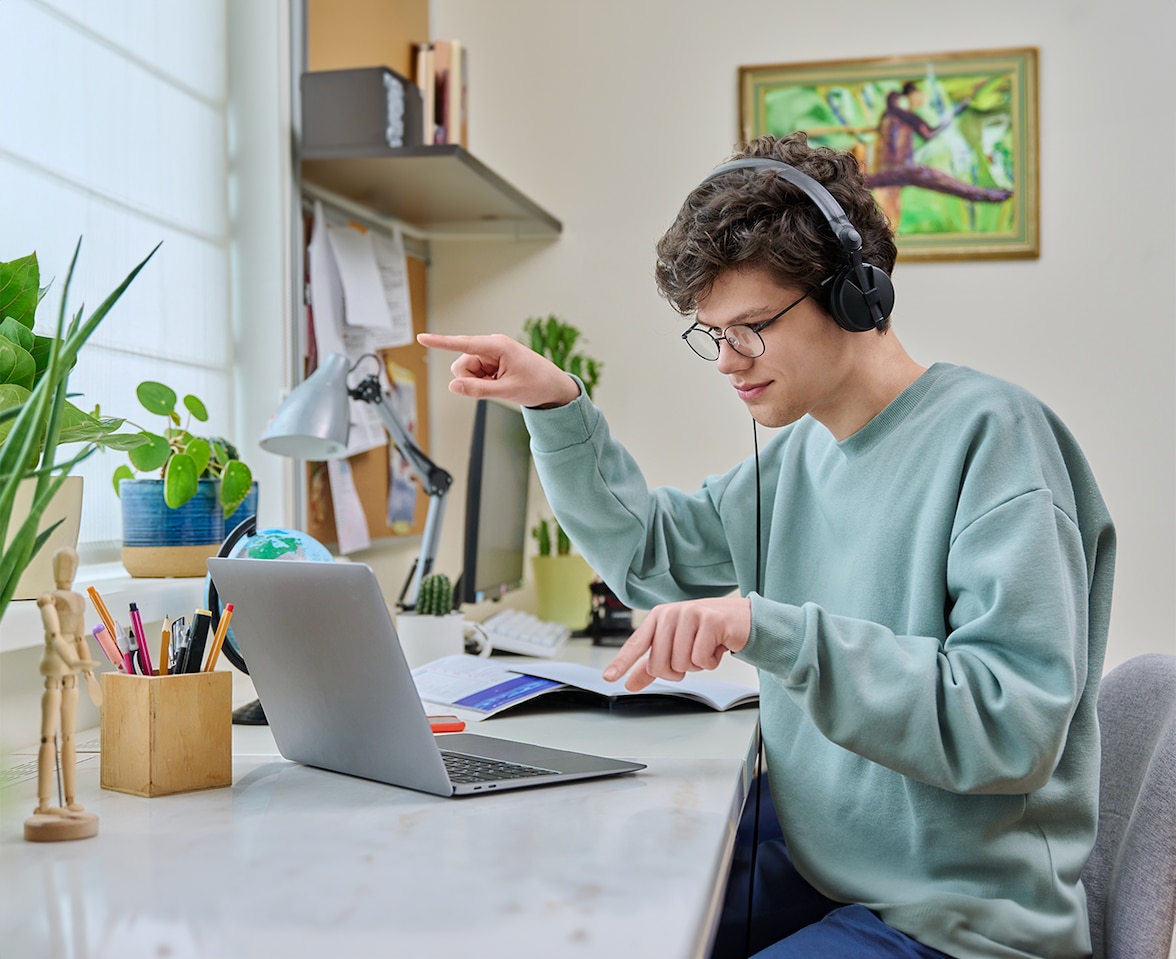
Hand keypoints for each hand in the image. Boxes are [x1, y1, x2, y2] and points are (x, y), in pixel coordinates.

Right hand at [417, 332, 581, 408]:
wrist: (553, 387)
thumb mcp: (507, 391)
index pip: (463, 343)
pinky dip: (483, 383)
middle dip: (471, 380)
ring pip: (466, 372)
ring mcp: (490, 354)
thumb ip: (478, 390)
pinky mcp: (490, 362)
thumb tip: (453, 386)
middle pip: (461, 365)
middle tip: (495, 386)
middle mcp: (491, 346)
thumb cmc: (536, 384)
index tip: (421, 337)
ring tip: (500, 384)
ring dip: (478, 383)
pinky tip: (500, 383)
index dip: (440, 342)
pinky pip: (474, 375)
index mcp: (497, 345)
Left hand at [602, 597, 751, 691]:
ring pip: (681, 664)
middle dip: (676, 671)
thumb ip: (652, 664)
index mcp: (658, 617)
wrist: (743, 619)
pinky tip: (717, 647)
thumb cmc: (708, 631)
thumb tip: (630, 682)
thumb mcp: (677, 645)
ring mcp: (690, 614)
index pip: (636, 643)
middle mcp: (671, 613)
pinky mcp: (711, 621)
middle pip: (659, 664)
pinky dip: (711, 661)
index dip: (621, 663)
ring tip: (706, 648)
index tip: (609, 678)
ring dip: (697, 665)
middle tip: (691, 656)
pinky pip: (701, 659)